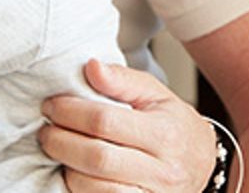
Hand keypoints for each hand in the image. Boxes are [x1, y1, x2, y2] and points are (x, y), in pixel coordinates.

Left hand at [41, 59, 215, 191]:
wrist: (202, 163)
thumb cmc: (173, 124)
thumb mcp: (155, 93)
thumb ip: (122, 79)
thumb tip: (91, 67)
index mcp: (164, 134)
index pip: (105, 122)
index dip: (70, 112)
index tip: (52, 105)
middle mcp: (162, 171)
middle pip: (97, 158)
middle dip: (61, 142)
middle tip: (46, 130)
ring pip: (95, 188)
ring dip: (67, 168)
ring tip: (58, 149)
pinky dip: (80, 189)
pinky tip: (74, 171)